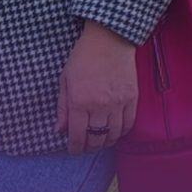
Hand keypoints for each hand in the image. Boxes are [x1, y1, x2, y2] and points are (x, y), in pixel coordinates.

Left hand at [55, 20, 138, 154]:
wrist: (109, 40)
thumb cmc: (82, 57)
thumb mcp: (65, 79)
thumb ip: (62, 107)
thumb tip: (59, 130)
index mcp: (80, 101)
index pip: (77, 135)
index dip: (74, 147)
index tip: (72, 150)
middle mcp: (100, 106)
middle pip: (96, 139)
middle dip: (89, 147)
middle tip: (85, 148)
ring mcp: (118, 103)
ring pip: (113, 135)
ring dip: (105, 143)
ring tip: (99, 142)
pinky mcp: (132, 99)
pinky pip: (129, 124)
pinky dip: (121, 132)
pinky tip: (114, 132)